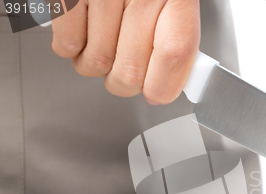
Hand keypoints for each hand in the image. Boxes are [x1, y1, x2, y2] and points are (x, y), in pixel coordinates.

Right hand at [51, 0, 199, 104]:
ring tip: (106, 41)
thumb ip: (177, 40)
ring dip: (98, 64)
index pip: (175, 52)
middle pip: (129, 72)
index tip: (157, 92)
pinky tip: (85, 30)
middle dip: (125, 81)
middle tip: (127, 67)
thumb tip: (167, 85)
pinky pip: (66, 46)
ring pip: (96, 64)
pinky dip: (72, 47)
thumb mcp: (177, 2)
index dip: (163, 85)